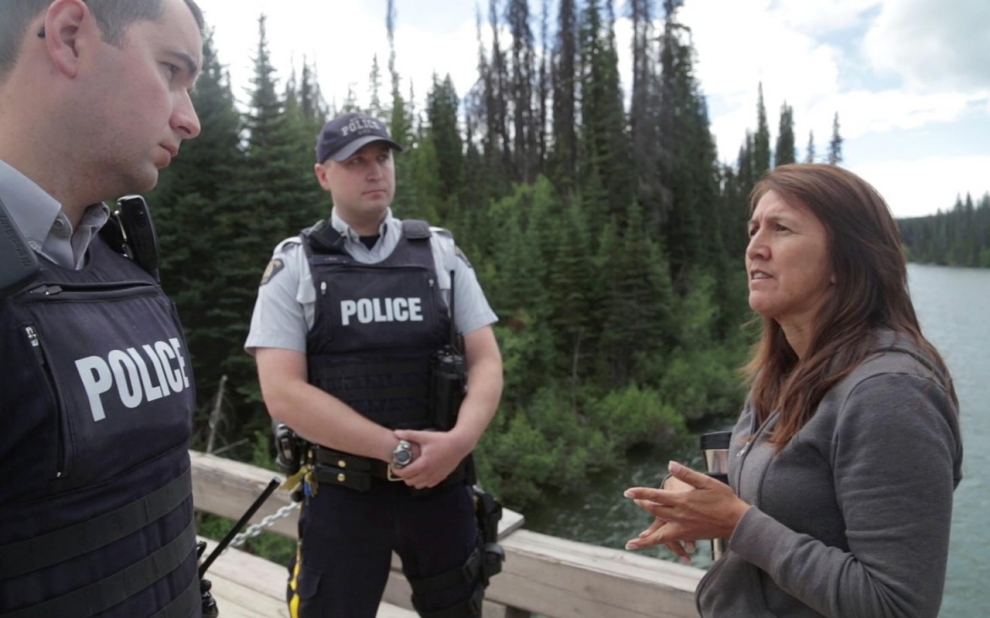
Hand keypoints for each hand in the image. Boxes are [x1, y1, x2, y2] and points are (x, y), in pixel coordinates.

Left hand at [392, 428, 471, 488]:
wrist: (459, 445)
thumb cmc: (442, 440)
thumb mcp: (425, 436)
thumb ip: (409, 434)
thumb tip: (395, 433)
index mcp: (423, 464)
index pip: (404, 473)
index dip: (396, 471)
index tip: (394, 465)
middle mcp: (428, 474)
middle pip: (409, 481)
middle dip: (404, 475)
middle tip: (403, 466)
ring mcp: (435, 477)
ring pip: (418, 485)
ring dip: (413, 479)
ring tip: (412, 469)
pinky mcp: (440, 478)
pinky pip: (427, 485)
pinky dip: (422, 481)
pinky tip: (423, 472)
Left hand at [624, 461, 749, 557]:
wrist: (737, 521)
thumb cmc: (723, 499)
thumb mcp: (706, 482)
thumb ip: (687, 474)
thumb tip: (670, 464)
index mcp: (682, 500)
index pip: (656, 496)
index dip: (640, 493)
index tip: (627, 492)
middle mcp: (679, 516)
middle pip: (654, 511)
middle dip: (642, 505)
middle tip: (633, 499)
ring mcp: (683, 528)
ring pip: (659, 535)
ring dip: (644, 539)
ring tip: (631, 543)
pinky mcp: (688, 536)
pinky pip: (669, 541)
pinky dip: (659, 545)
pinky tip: (654, 547)